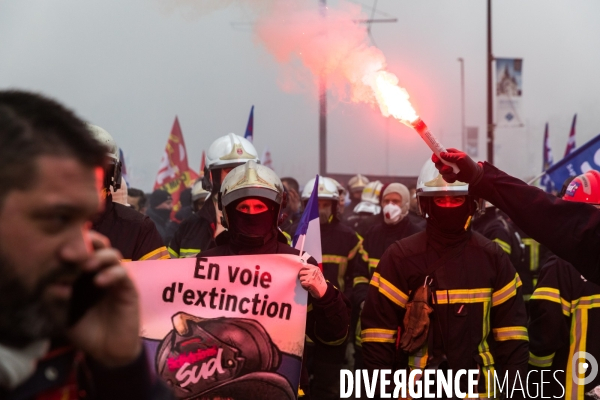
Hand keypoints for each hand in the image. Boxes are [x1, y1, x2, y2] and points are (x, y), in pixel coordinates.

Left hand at [68, 231, 141, 367]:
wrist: (107, 351)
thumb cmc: (86, 330)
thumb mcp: (64, 316)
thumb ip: (55, 301)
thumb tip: (52, 286)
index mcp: (82, 275)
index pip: (78, 252)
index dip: (70, 246)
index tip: (55, 253)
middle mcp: (100, 272)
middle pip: (97, 246)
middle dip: (84, 244)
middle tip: (66, 253)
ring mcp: (116, 279)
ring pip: (112, 255)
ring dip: (98, 256)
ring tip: (85, 266)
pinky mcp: (129, 288)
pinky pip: (122, 274)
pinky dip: (111, 274)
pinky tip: (99, 282)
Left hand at [298, 264, 326, 298]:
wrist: (323, 290)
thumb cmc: (319, 281)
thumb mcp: (318, 273)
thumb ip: (311, 269)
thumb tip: (302, 266)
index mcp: (315, 268)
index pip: (304, 266)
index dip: (302, 270)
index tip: (303, 273)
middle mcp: (313, 271)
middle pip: (301, 272)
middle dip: (301, 276)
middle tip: (304, 279)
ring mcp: (310, 277)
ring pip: (301, 278)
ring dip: (302, 281)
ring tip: (307, 283)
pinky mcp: (308, 282)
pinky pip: (302, 283)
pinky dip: (303, 286)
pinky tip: (307, 286)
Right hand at [431, 148, 482, 184]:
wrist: (474, 176)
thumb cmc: (469, 165)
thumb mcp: (462, 158)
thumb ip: (451, 156)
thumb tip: (441, 154)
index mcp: (449, 154)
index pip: (438, 153)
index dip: (435, 156)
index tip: (436, 160)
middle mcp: (447, 161)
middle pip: (437, 164)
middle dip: (443, 168)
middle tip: (449, 169)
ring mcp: (447, 168)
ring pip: (441, 172)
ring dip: (448, 174)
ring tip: (455, 175)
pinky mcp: (448, 175)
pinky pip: (444, 178)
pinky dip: (450, 179)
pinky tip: (455, 178)